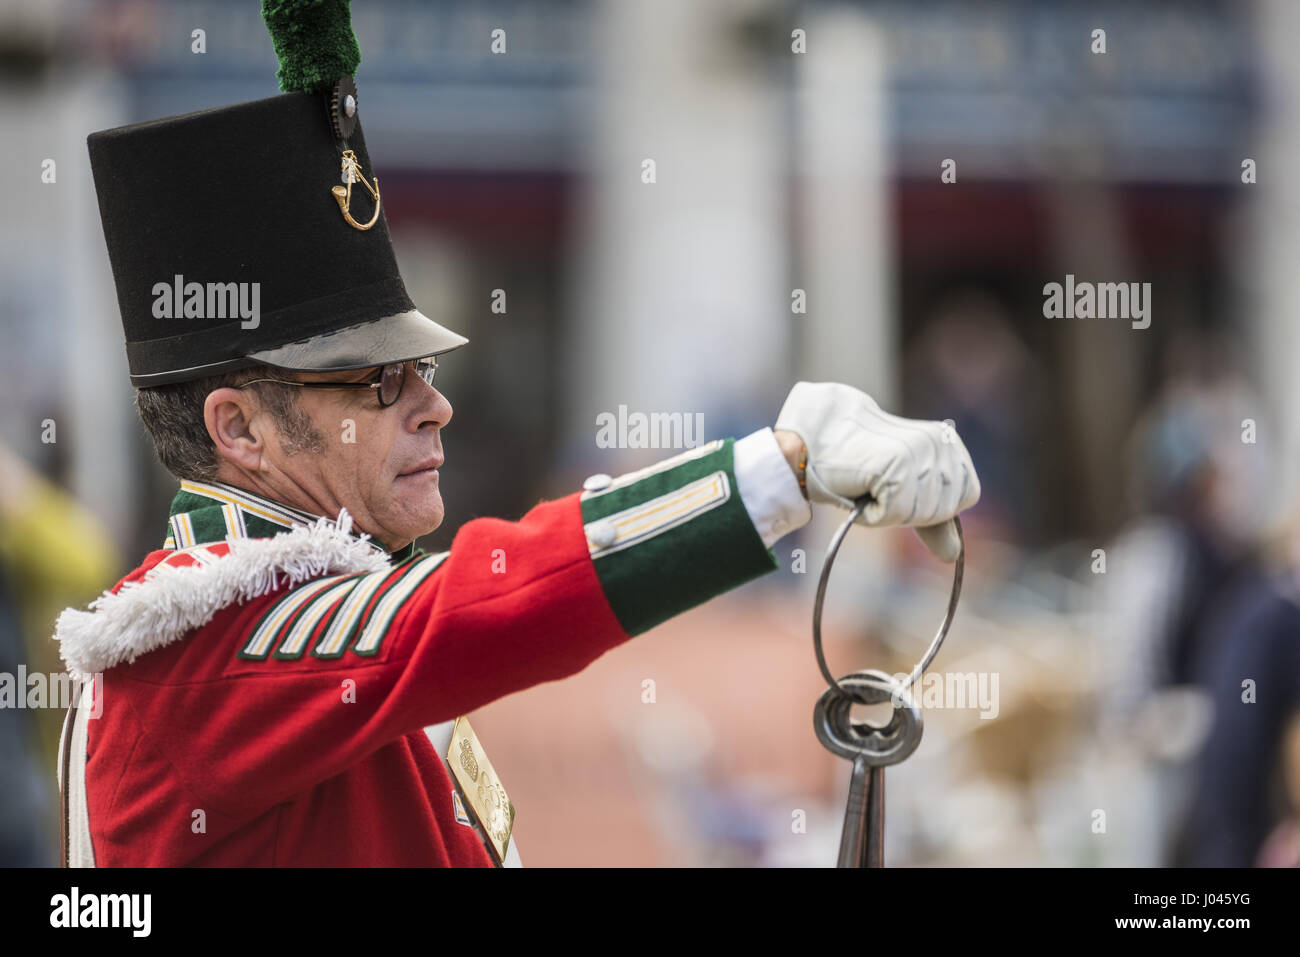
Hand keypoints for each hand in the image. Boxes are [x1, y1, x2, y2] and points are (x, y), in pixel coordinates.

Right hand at [774, 381, 979, 561]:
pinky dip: (871, 514)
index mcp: (947, 441)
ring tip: (867, 482)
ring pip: (920, 516)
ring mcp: (918, 452)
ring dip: (888, 512)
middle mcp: (939, 442)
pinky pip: (894, 517)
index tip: (900, 484)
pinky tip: (858, 486)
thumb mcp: (900, 492)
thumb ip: (932, 519)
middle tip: (878, 482)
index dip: (933, 505)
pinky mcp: (896, 467)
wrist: (811, 441)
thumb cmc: (854, 466)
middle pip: (944, 510)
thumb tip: (953, 555)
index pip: (966, 496)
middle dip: (909, 510)